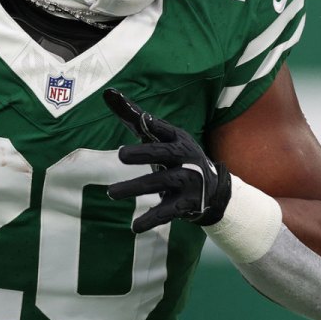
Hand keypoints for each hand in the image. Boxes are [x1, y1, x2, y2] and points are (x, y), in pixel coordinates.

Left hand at [103, 88, 231, 232]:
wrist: (212, 190)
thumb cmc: (174, 156)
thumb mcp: (160, 136)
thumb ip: (134, 117)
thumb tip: (108, 93)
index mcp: (177, 138)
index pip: (161, 128)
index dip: (152, 124)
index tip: (140, 118)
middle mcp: (184, 157)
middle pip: (162, 154)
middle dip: (143, 154)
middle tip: (121, 155)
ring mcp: (187, 181)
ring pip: (159, 184)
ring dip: (135, 188)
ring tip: (111, 193)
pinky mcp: (186, 204)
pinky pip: (166, 212)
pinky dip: (150, 220)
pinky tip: (134, 227)